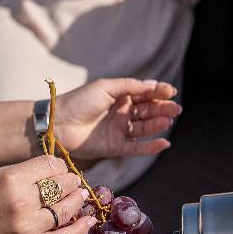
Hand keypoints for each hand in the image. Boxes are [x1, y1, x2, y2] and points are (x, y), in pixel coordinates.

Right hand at [0, 156, 94, 233]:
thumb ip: (20, 174)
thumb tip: (51, 171)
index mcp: (10, 179)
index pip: (50, 165)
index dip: (59, 166)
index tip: (59, 171)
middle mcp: (22, 202)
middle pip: (63, 185)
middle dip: (71, 182)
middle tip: (74, 183)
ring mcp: (28, 228)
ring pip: (66, 210)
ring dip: (77, 201)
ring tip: (80, 197)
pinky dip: (80, 228)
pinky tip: (89, 221)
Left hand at [53, 78, 180, 162]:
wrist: (57, 123)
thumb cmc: (79, 101)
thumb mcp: (106, 87)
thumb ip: (131, 86)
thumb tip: (154, 84)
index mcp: (119, 97)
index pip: (144, 94)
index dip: (158, 93)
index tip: (170, 91)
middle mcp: (121, 113)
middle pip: (147, 112)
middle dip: (161, 109)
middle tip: (175, 108)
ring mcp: (118, 130)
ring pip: (143, 129)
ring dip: (157, 124)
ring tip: (168, 120)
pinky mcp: (114, 147)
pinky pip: (136, 148)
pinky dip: (150, 147)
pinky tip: (163, 142)